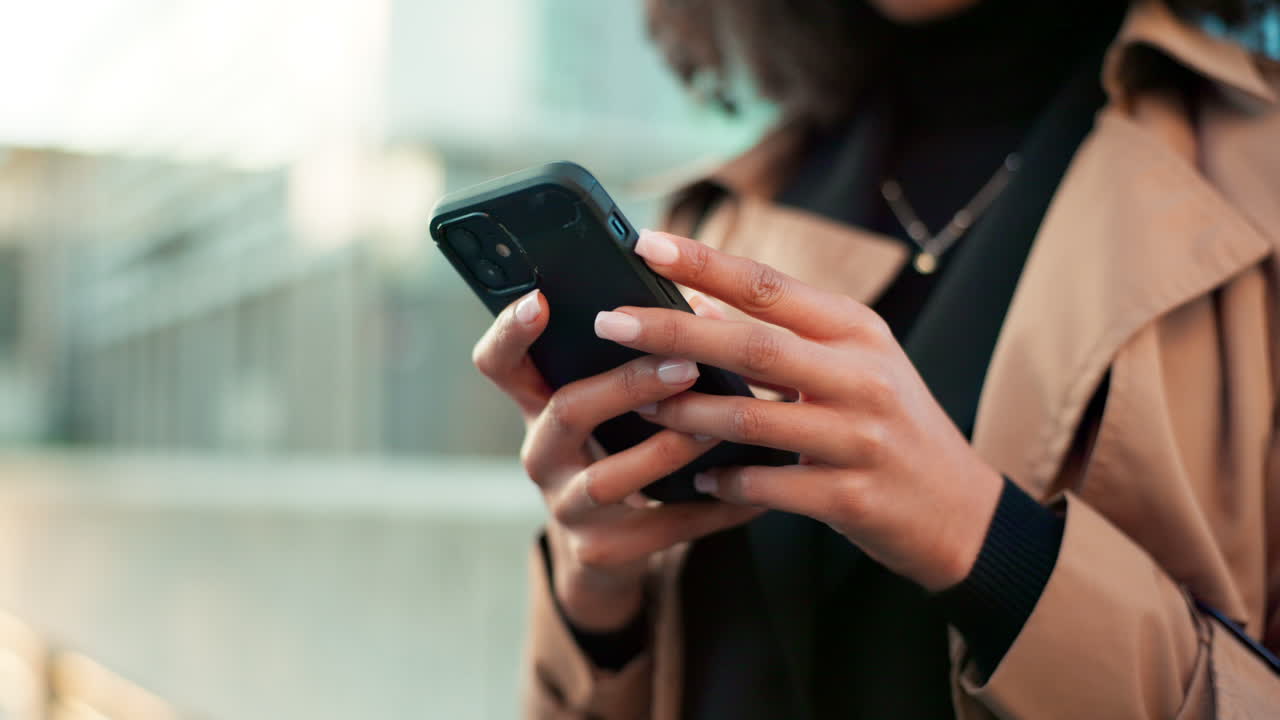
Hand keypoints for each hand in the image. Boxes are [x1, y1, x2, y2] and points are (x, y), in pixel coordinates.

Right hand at [473, 288, 762, 629]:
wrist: (606, 552)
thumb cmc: (617, 449)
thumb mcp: (609, 406)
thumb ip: (639, 356)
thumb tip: (701, 304)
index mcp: (538, 405)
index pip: (500, 363)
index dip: (511, 332)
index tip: (539, 299)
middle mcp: (542, 454)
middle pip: (566, 410)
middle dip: (627, 385)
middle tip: (685, 365)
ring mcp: (566, 506)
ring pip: (609, 477)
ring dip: (668, 449)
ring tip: (718, 427)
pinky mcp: (603, 550)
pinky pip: (665, 526)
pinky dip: (715, 508)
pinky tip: (755, 493)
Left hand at [592, 230, 1003, 590]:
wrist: (960, 511)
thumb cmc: (891, 425)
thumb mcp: (853, 364)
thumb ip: (784, 334)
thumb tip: (698, 303)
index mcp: (857, 331)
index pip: (770, 284)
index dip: (705, 262)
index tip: (647, 242)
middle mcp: (862, 376)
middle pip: (750, 346)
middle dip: (672, 332)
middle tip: (610, 322)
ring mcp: (860, 439)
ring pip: (751, 419)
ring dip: (684, 415)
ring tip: (636, 406)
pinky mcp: (853, 497)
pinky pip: (769, 486)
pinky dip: (725, 479)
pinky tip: (696, 477)